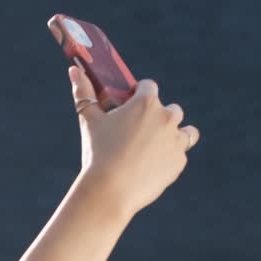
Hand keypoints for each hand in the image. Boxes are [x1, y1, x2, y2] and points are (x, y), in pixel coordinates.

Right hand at [69, 65, 198, 217]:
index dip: (138, 96)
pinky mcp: (179, 161)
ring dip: (175, 135)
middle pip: (170, 109)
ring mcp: (176, 140)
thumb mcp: (89, 121)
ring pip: (186, 132)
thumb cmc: (97, 153)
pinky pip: (179, 155)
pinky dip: (168, 159)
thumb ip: (83, 93)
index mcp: (145, 102)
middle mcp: (166, 117)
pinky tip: (151, 167)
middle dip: (158, 117)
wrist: (109, 191)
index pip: (149, 87)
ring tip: (156, 147)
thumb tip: (74, 70)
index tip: (130, 107)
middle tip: (139, 133)